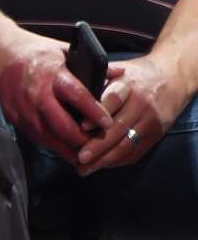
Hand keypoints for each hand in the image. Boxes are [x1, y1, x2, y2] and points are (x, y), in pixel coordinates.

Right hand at [0, 32, 111, 164]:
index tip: (109, 124)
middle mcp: (37, 94)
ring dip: (69, 148)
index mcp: (52, 74)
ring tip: (87, 154)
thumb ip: (92, 65)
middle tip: (99, 145)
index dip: (94, 112)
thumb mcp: (65, 51)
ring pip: (49, 137)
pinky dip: (54, 146)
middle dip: (82, 139)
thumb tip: (121, 73)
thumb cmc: (37, 52)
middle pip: (62, 125)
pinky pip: (38, 138)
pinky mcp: (15, 118)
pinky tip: (68, 149)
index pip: (77, 96)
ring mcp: (24, 109)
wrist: (0, 54)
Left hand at [76, 56, 188, 174]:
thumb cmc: (133, 76)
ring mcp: (150, 121)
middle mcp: (141, 104)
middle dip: (97, 146)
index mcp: (127, 85)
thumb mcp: (116, 71)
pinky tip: (101, 166)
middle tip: (79, 158)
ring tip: (84, 169)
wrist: (171, 79)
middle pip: (118, 128)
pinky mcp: (156, 134)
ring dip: (104, 159)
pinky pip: (136, 151)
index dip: (97, 114)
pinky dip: (117, 161)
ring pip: (126, 144)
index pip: (113, 100)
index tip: (82, 127)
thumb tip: (67, 92)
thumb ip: (95, 80)